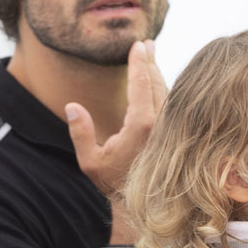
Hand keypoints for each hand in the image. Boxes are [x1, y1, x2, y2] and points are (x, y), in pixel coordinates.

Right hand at [65, 40, 166, 194]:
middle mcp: (161, 125)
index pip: (141, 85)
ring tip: (152, 55)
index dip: (139, 63)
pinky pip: (172, 105)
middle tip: (146, 43)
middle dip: (151, 62)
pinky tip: (159, 81)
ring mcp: (170, 129)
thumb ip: (81, 133)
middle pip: (158, 84)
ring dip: (159, 73)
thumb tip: (72, 105)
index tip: (138, 45)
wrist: (143, 204)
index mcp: (142, 126)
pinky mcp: (175, 134)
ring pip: (168, 93)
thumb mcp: (90, 162)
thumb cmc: (114, 183)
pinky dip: (166, 89)